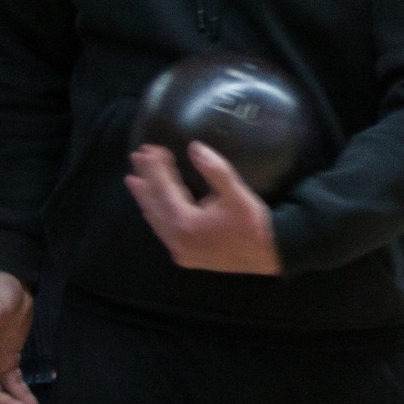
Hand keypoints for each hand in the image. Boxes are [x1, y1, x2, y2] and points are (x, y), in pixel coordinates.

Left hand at [125, 143, 279, 274]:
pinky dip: (155, 214)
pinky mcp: (185, 255)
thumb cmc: (254, 225)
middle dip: (145, 179)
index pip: (164, 189)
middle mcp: (176, 239)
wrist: (269, 255)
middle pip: (154, 204)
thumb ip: (215, 170)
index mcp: (186, 223)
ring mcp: (179, 250)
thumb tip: (194, 147)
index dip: (156, 167)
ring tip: (134, 179)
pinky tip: (150, 207)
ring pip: (155, 219)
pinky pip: (163, 232)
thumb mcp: (237, 194)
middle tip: (137, 157)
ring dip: (145, 198)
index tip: (150, 148)